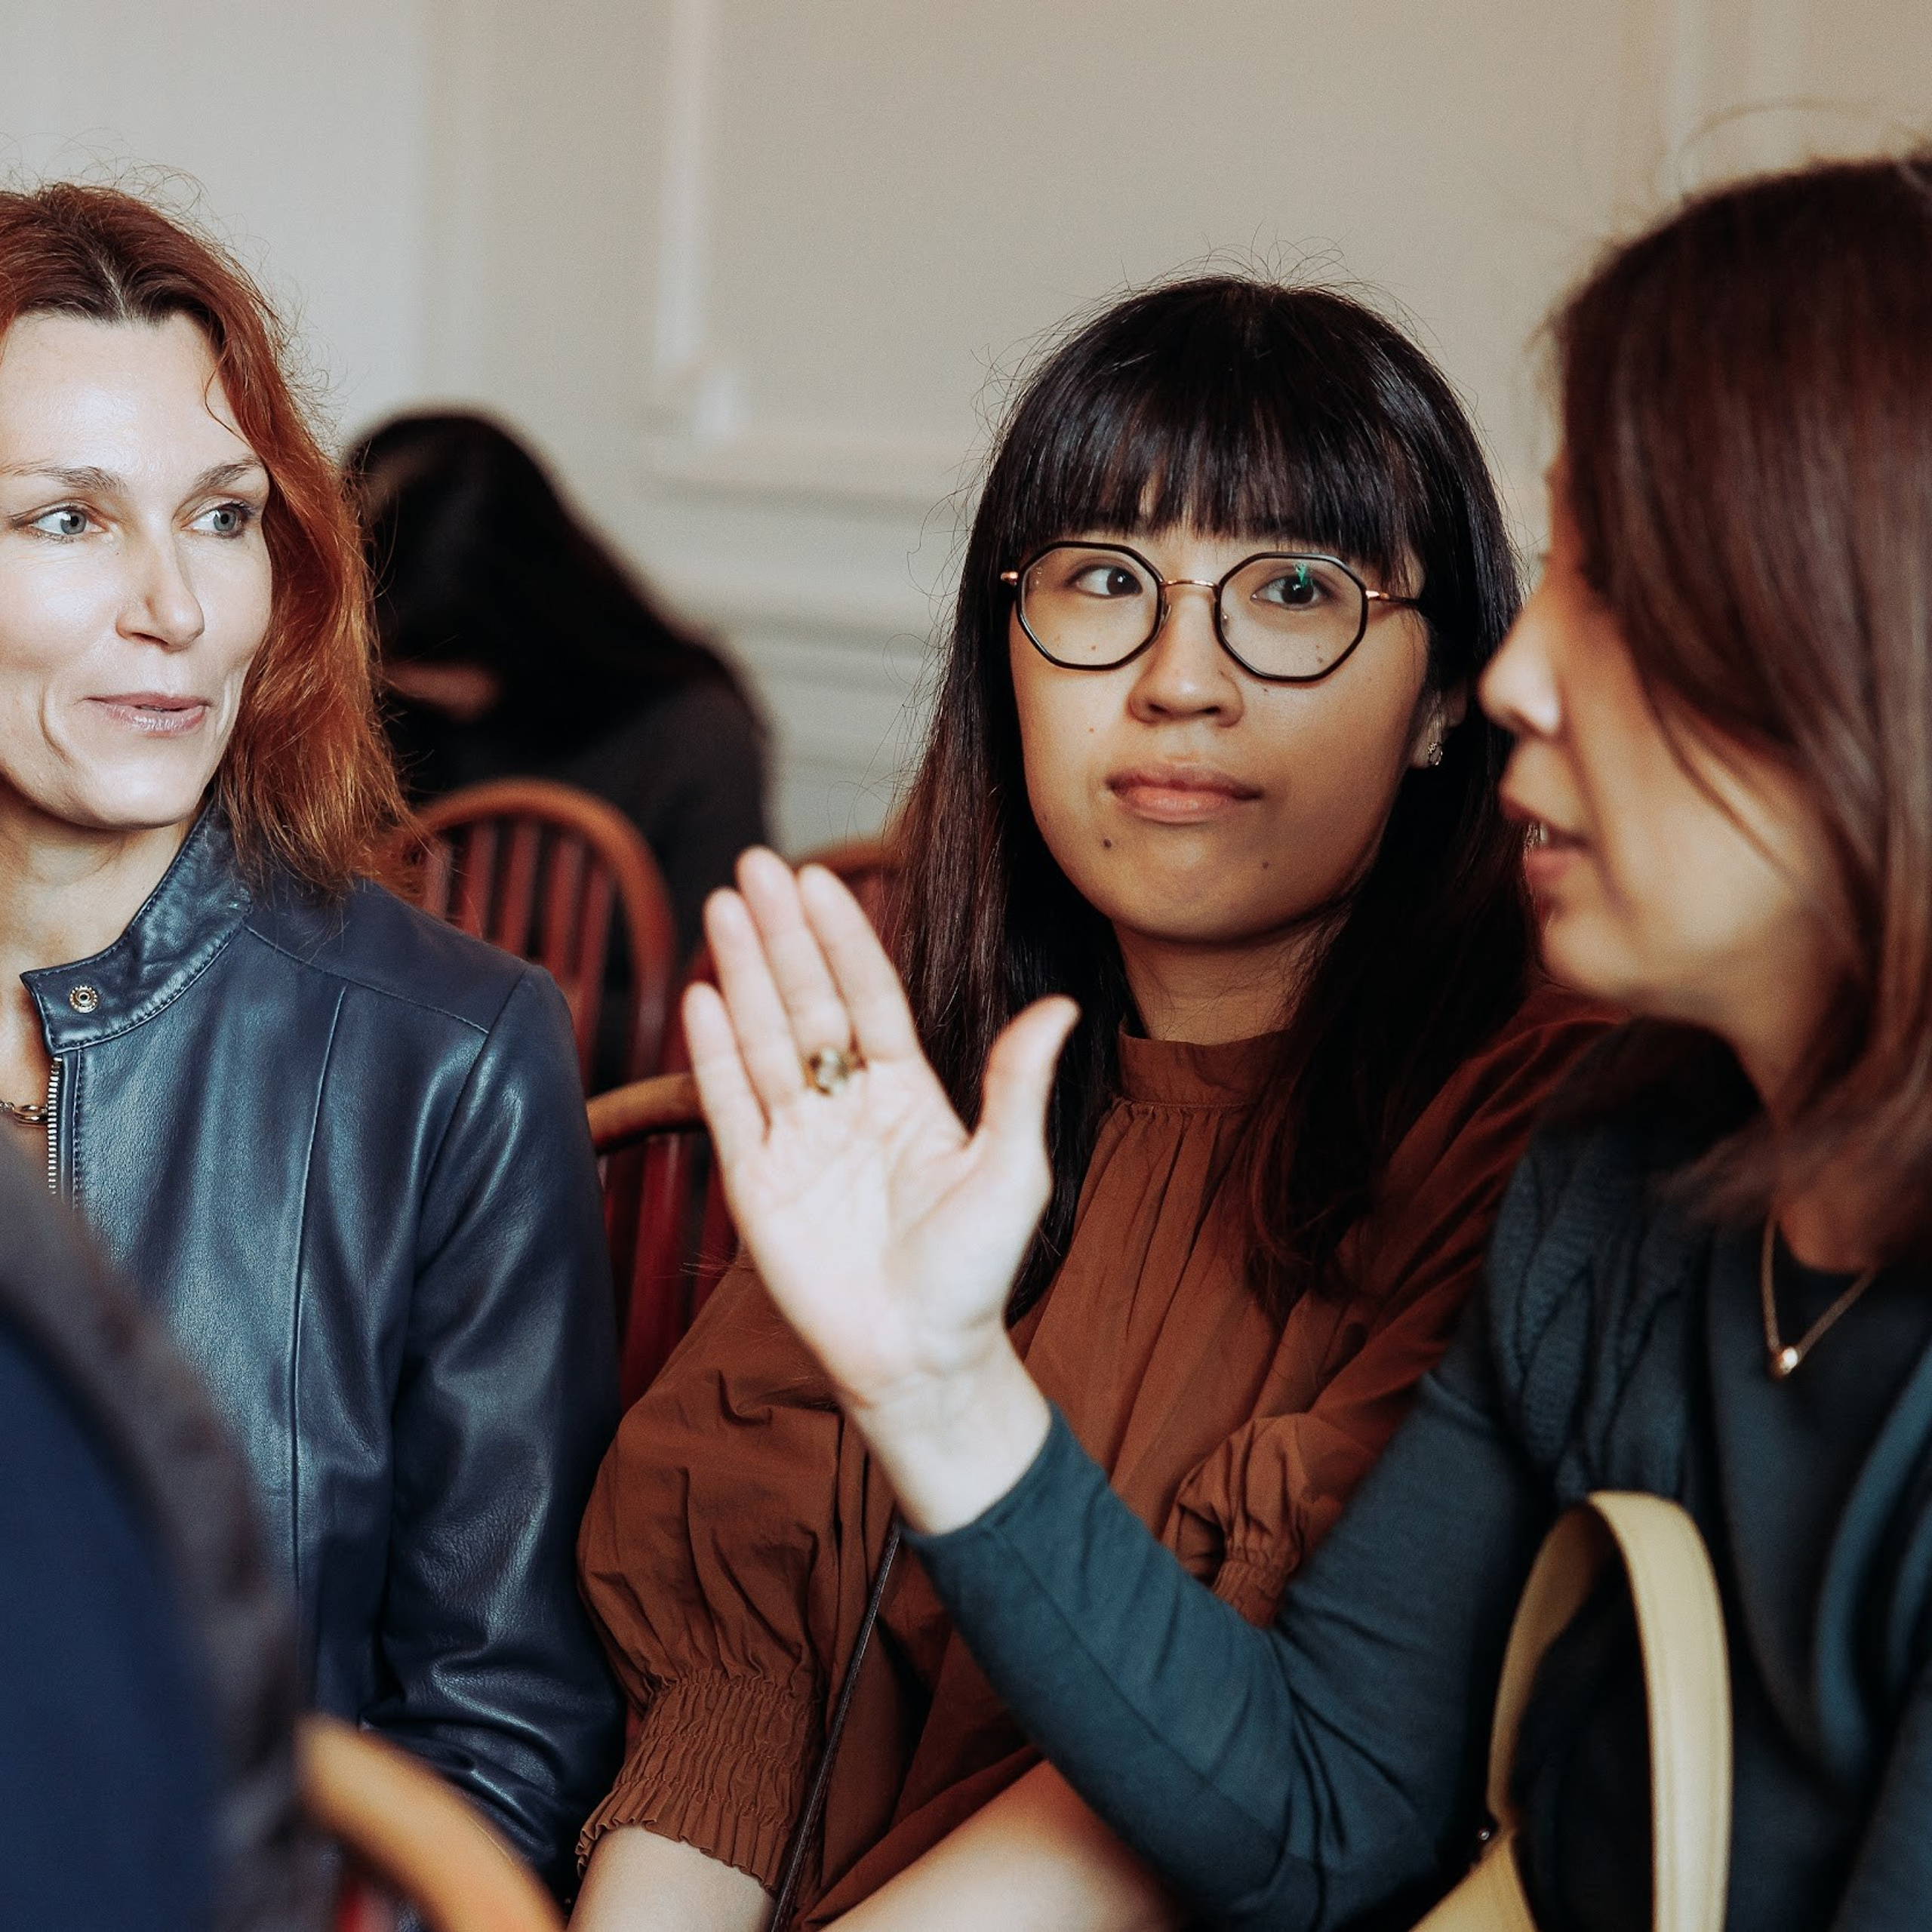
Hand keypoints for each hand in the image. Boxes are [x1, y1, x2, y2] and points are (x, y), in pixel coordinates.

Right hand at [684, 849, 1072, 1526]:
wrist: (921, 1359)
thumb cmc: (976, 1271)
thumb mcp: (1012, 1169)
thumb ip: (1017, 1083)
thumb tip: (1061, 1005)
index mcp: (907, 1094)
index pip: (868, 996)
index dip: (842, 937)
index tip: (818, 878)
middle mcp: (847, 1106)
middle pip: (806, 1001)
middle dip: (780, 933)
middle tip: (753, 865)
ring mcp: (797, 1141)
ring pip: (763, 1039)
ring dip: (742, 973)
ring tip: (721, 906)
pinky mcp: (755, 1185)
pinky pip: (728, 1106)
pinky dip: (712, 1053)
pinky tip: (700, 998)